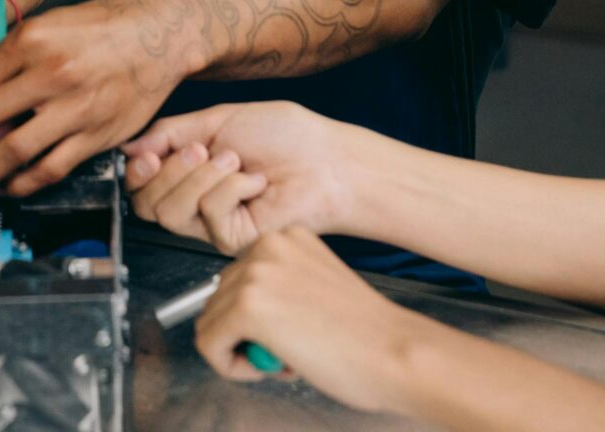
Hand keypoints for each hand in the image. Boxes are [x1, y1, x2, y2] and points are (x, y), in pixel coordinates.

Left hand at [0, 0, 194, 194]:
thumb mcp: (47, 26)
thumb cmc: (102, 28)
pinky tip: (11, 185)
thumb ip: (11, 62)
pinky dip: (24, 183)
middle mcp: (50, 74)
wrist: (158, 34)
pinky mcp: (96, 135)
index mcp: (30, 42)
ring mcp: (74, 108)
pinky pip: (50, 168)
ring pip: (12, 153)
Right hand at [123, 102, 383, 250]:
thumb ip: (170, 133)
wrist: (326, 160)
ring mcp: (213, 224)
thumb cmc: (286, 137)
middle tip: (205, 150)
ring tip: (235, 161)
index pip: (141, 186)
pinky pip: (207, 214)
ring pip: (169, 211)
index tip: (150, 154)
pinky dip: (231, 188)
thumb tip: (130, 147)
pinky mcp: (232, 239)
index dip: (138, 172)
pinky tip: (256, 182)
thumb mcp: (218, 120)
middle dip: (172, 169)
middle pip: (147, 203)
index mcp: (190, 172)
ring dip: (201, 176)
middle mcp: (196, 203)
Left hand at [195, 226, 428, 413]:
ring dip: (240, 350)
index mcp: (286, 237)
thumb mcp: (314, 288)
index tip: (292, 333)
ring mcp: (254, 273)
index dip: (257, 319)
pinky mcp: (246, 306)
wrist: (395, 352)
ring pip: (210, 323)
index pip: (239, 279)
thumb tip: (240, 312)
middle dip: (245, 334)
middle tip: (290, 352)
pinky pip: (209, 345)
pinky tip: (274, 367)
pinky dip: (232, 367)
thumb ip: (278, 288)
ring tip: (288, 358)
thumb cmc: (368, 334)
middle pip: (219, 299)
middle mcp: (266, 246)